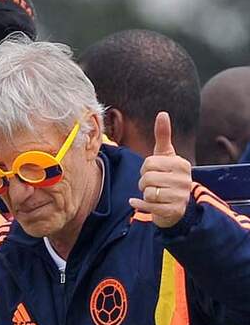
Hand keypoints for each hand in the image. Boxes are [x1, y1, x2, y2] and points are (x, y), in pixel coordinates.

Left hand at [129, 112, 191, 227]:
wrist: (176, 206)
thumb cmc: (168, 177)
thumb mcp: (166, 156)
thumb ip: (163, 136)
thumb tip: (162, 113)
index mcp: (181, 164)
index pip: (148, 163)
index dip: (145, 168)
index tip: (154, 172)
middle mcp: (184, 180)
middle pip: (146, 178)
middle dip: (143, 182)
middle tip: (152, 185)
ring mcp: (180, 196)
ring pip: (147, 192)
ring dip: (144, 194)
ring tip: (153, 194)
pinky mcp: (173, 210)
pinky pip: (148, 205)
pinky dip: (140, 204)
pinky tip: (141, 203)